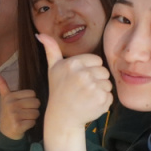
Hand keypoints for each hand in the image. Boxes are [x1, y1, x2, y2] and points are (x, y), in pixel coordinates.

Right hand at [0, 72, 40, 139]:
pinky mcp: (18, 126)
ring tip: (24, 118)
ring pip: (36, 113)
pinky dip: (31, 124)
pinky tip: (24, 125)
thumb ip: (2, 85)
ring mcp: (14, 116)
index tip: (23, 104)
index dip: (30, 100)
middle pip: (36, 102)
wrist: (6, 132)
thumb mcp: (5, 98)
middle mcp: (11, 105)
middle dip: (33, 108)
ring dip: (33, 117)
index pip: (32, 93)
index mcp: (9, 96)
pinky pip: (33, 122)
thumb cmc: (9, 112)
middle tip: (24, 112)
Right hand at [38, 34, 111, 150]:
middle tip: (83, 89)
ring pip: (108, 84)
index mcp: (73, 63)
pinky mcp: (101, 100)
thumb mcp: (53, 68)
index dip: (90, 69)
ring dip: (100, 91)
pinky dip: (103, 101)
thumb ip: (51, 49)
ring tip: (86, 97)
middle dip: (96, 80)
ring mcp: (92, 88)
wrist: (62, 117)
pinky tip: (90, 104)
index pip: (96, 60)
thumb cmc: (59, 90)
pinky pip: (110, 96)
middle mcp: (82, 74)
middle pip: (104, 71)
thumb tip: (40, 34)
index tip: (79, 78)